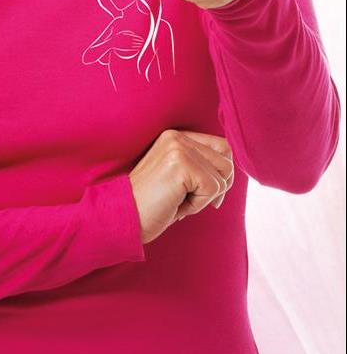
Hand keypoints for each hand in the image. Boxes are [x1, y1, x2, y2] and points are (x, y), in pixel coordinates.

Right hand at [129, 129, 234, 243]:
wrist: (123, 217)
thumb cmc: (152, 204)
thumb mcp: (178, 178)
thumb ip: (200, 166)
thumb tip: (231, 173)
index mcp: (175, 137)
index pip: (222, 147)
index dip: (221, 174)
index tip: (203, 193)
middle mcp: (177, 137)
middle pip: (227, 161)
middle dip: (217, 187)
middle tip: (192, 201)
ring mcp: (178, 149)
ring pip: (223, 176)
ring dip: (205, 197)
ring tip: (180, 201)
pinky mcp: (181, 165)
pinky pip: (213, 189)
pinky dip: (198, 205)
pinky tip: (176, 206)